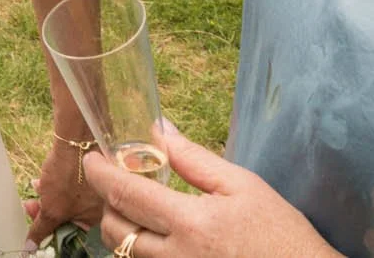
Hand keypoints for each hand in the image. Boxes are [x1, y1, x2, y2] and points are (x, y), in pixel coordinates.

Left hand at [22, 137, 102, 243]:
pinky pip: (73, 183)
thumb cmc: (70, 177)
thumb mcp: (52, 209)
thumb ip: (42, 230)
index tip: (36, 222)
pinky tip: (43, 178)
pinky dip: (58, 183)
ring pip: (70, 198)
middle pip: (71, 215)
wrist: (77, 139)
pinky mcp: (94, 171)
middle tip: (31, 205)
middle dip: (48, 210)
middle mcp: (105, 205)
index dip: (51, 228)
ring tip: (36, 188)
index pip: (73, 232)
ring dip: (50, 196)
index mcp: (100, 219)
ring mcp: (100, 187)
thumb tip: (30, 248)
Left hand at [87, 125, 339, 257]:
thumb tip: (158, 129)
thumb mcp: (244, 186)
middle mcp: (177, 257)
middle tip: (119, 183)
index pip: (128, 194)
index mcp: (192, 223)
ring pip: (126, 254)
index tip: (91, 159)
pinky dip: (141, 250)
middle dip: (107, 203)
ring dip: (121, 228)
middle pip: (115, 230)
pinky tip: (157, 236)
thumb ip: (195, 159)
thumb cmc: (281, 234)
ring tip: (138, 208)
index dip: (101, 174)